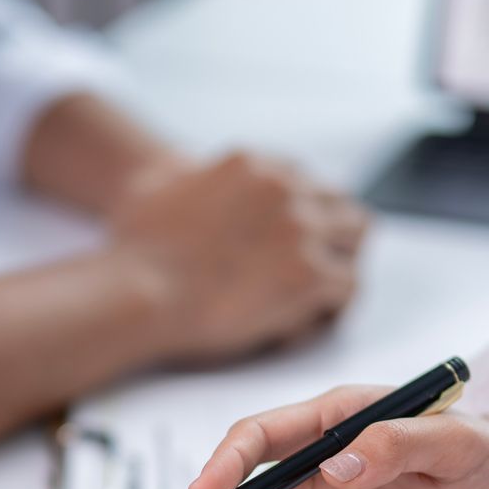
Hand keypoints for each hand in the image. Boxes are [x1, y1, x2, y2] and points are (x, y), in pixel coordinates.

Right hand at [108, 152, 368, 362]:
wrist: (135, 293)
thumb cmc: (134, 252)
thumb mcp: (154, 185)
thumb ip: (180, 174)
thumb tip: (185, 173)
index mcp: (254, 165)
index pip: (306, 182)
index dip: (303, 217)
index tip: (293, 245)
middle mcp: (285, 188)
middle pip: (340, 205)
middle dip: (331, 238)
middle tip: (314, 273)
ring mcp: (301, 229)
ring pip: (354, 242)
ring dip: (338, 268)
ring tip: (312, 300)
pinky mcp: (309, 275)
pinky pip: (349, 287)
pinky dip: (330, 307)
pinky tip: (303, 322)